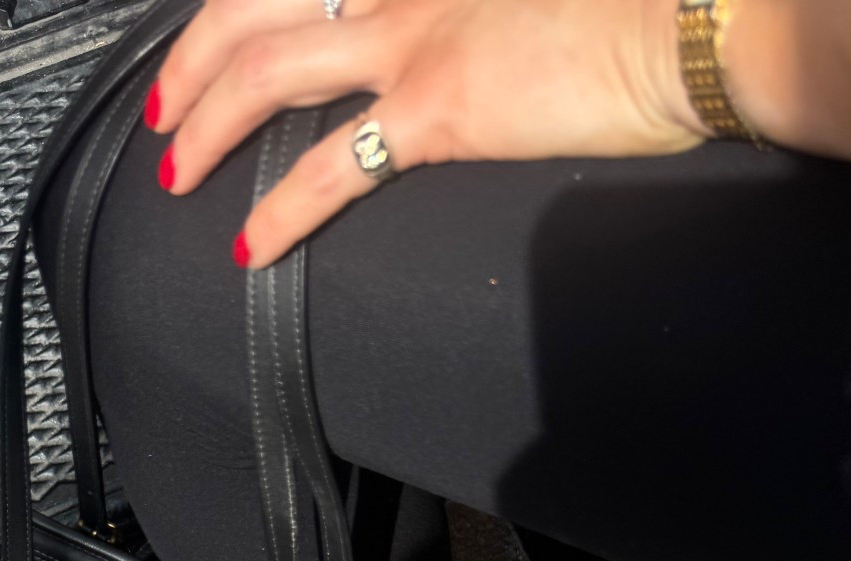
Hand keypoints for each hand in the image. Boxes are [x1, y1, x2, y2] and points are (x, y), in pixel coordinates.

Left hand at [149, 0, 706, 266]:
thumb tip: (445, 42)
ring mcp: (412, 35)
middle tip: (166, 109)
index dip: (240, 8)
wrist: (684, 18)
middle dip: (191, 62)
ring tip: (177, 171)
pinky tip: (250, 247)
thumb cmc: (629, 3)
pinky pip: (325, 169)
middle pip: (250, 6)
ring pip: (263, 74)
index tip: (216, 40)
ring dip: (205, 125)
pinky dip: (278, 213)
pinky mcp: (435, 109)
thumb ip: (465, 9)